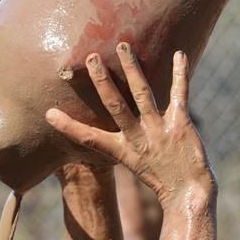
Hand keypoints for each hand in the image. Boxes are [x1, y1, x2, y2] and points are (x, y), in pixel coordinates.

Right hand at [45, 44, 213, 207]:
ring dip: (132, 69)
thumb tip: (106, 130)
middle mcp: (138, 138)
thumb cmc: (162, 178)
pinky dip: (179, 74)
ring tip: (123, 46)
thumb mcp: (136, 163)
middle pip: (115, 106)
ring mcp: (159, 130)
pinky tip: (178, 54)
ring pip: (142, 94)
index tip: (49, 113)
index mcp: (122, 151)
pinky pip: (179, 94)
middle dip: (102, 81)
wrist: (190, 193)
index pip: (89, 138)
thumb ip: (123, 144)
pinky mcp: (180, 124)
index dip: (69, 127)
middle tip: (91, 57)